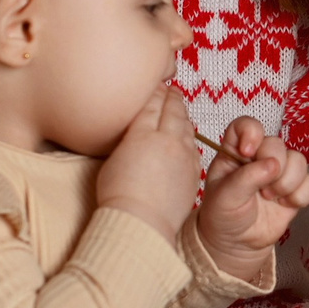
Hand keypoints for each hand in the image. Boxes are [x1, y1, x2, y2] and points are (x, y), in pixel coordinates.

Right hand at [96, 89, 201, 239]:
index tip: (155, 84)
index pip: (152, 104)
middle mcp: (167, 141)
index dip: (154, 92)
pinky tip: (186, 135)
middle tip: (170, 89)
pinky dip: (190, 136)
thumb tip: (136, 132)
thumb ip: (129, 139)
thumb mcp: (113, 159)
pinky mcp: (193, 171)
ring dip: (182, 115)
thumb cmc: (118, 196)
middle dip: (171, 97)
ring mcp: (183, 155)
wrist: (141, 223)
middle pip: (173, 110)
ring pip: (187, 126)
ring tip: (178, 108)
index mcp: (142, 135)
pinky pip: (194, 146)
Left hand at [196, 116, 308, 279]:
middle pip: (277, 144)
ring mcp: (279, 172)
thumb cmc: (223, 216)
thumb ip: (246, 178)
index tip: (248, 152)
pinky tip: (285, 205)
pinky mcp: (295, 188)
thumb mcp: (225, 197)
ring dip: (287, 183)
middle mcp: (259, 156)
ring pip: (299, 161)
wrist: (237, 244)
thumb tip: (273, 164)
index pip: (247, 125)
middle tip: (261, 189)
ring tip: (271, 198)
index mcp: (235, 151)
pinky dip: (301, 196)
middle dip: (274, 168)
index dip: (252, 132)